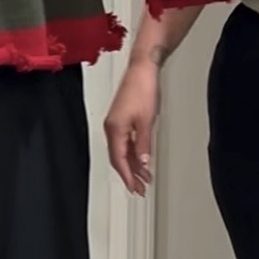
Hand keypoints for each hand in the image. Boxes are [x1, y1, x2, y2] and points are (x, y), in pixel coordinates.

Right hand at [103, 56, 159, 195]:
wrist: (143, 69)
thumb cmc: (143, 89)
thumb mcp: (146, 121)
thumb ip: (144, 144)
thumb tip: (144, 162)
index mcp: (114, 129)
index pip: (119, 160)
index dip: (127, 176)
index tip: (134, 188)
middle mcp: (112, 128)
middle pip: (119, 158)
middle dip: (130, 174)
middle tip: (140, 188)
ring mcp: (117, 123)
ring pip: (124, 150)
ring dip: (134, 164)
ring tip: (145, 177)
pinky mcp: (122, 118)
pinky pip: (126, 141)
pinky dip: (134, 152)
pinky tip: (142, 159)